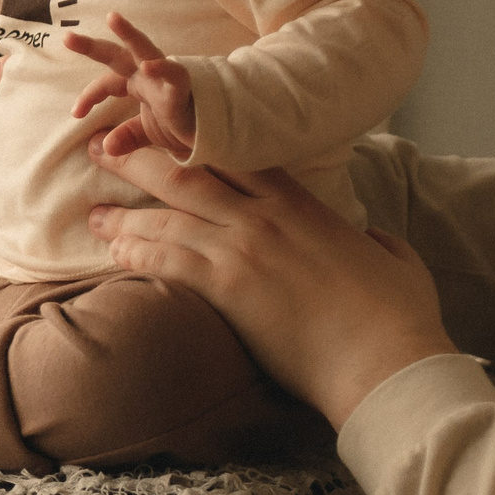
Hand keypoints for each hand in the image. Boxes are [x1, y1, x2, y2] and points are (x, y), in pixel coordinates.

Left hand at [65, 12, 196, 157]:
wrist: (212, 131)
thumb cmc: (180, 124)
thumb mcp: (147, 133)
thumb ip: (126, 137)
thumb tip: (104, 147)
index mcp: (136, 83)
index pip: (107, 83)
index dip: (89, 95)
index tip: (75, 113)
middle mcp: (148, 75)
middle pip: (117, 56)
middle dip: (92, 46)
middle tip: (67, 38)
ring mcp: (165, 79)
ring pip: (146, 50)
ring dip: (129, 34)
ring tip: (113, 18)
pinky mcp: (184, 89)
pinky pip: (175, 75)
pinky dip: (162, 69)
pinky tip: (149, 66)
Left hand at [85, 138, 452, 427]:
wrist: (387, 360)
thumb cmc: (399, 317)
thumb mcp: (397, 259)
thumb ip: (378, 240)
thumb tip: (375, 242)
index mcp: (302, 203)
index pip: (234, 156)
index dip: (190, 140)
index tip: (160, 134)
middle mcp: (265, 216)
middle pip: (186, 172)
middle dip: (139, 158)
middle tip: (105, 152)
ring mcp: (243, 247)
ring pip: (166, 215)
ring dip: (125, 214)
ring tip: (95, 215)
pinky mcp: (227, 286)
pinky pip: (165, 259)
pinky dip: (135, 253)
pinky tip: (113, 253)